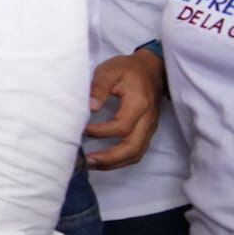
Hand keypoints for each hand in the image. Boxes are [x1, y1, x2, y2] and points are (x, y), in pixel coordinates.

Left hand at [85, 49, 162, 169]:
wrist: (151, 69)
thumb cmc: (128, 69)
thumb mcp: (109, 70)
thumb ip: (98, 87)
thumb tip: (90, 108)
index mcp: (139, 104)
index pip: (122, 127)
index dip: (101, 132)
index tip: (82, 129)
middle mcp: (148, 120)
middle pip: (133, 148)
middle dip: (110, 158)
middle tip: (87, 162)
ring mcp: (150, 128)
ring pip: (136, 153)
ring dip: (115, 163)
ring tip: (92, 165)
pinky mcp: (147, 131)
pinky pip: (137, 150)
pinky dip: (121, 159)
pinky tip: (104, 160)